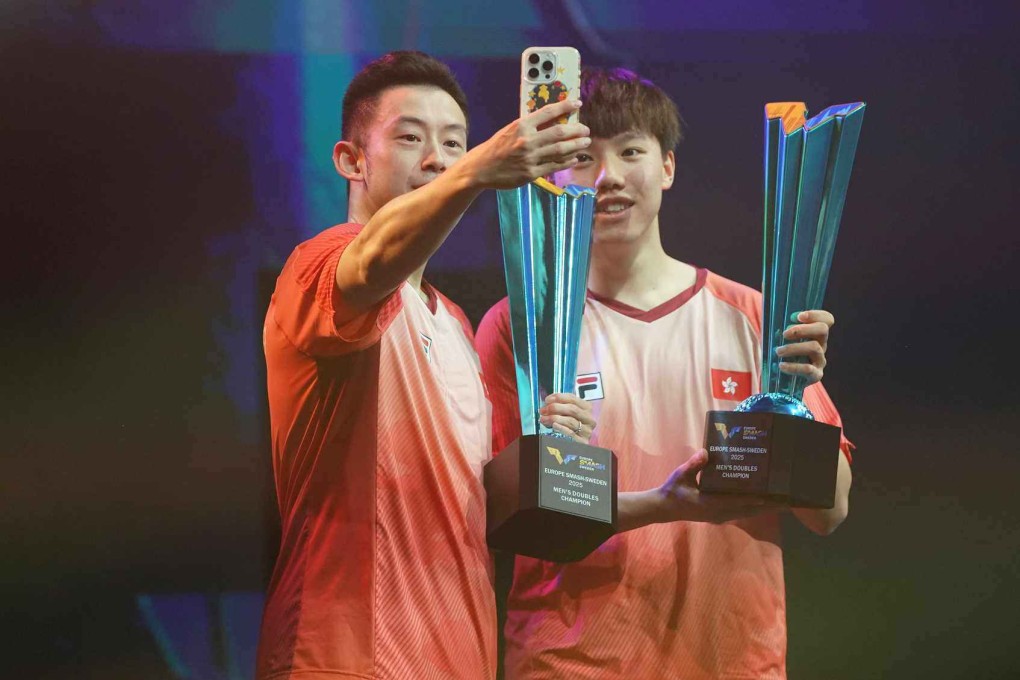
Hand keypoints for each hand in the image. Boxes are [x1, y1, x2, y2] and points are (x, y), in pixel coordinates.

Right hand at [459, 99, 589, 189]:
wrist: (481, 168)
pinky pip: (554, 166)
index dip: (565, 106)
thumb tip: (553, 120)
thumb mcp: (510, 130)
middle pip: (559, 133)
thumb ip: (530, 125)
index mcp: (521, 125)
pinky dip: (566, 162)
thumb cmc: (497, 147)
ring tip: (585, 143)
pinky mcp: (531, 174)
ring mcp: (530, 158)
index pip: (548, 112)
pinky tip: (574, 158)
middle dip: (577, 131)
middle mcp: (527, 141)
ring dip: (576, 146)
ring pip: (560, 150)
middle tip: (586, 130)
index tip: (577, 103)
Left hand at [539, 393, 595, 444]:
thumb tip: (548, 403)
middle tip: (544, 410)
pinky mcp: (583, 442)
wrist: (574, 448)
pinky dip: (561, 428)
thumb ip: (561, 407)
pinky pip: (571, 433)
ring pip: (571, 421)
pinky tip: (553, 426)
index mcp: (587, 408)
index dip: (559, 397)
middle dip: (555, 408)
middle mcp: (589, 419)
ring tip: (543, 419)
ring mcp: (587, 431)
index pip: (573, 399)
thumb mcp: (568, 414)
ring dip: (554, 418)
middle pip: (572, 409)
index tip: (547, 400)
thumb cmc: (570, 427)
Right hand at [655, 450, 778, 523]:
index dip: (755, 499)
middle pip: (748, 510)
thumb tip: (706, 452)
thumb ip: (693, 464)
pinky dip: (753, 508)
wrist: (664, 508)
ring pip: (746, 513)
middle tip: (787, 501)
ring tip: (781, 503)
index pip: (736, 502)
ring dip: (763, 509)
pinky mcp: (719, 516)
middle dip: (767, 506)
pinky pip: (741, 513)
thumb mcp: (680, 475)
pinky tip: (762, 503)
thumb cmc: (673, 490)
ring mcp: (720, 516)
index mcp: (709, 503)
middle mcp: (718, 513)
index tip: (771, 496)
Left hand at [776, 309, 833, 384]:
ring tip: (778, 351)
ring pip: (815, 348)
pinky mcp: (816, 375)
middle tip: (785, 334)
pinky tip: (781, 365)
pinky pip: (808, 369)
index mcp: (815, 333)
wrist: (783, 381)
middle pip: (822, 329)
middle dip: (803, 329)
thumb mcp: (780, 339)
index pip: (826, 319)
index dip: (815, 315)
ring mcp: (820, 360)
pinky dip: (794, 366)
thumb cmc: (782, 354)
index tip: (797, 316)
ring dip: (794, 348)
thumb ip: (780, 329)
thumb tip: (771, 316)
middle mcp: (821, 344)